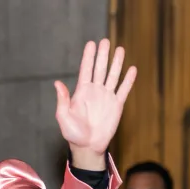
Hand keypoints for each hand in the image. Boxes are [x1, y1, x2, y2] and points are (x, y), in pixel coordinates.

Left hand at [55, 39, 136, 163]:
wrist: (88, 147)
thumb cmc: (73, 134)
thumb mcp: (64, 118)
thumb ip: (62, 101)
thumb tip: (57, 83)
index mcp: (82, 92)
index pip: (86, 70)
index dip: (88, 57)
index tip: (91, 44)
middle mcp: (95, 91)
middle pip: (100, 69)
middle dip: (103, 55)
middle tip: (105, 41)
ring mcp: (106, 97)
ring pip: (113, 76)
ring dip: (117, 63)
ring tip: (120, 50)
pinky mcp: (116, 106)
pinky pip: (123, 90)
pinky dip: (128, 80)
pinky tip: (132, 69)